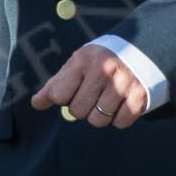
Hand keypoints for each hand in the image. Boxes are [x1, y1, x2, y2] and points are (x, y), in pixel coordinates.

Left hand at [31, 43, 148, 128]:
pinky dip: (118, 118)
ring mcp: (123, 84)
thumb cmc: (97, 63)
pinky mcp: (139, 97)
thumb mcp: (75, 66)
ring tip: (104, 98)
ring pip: (98, 121)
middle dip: (81, 107)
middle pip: (77, 112)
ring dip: (99, 115)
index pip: (58, 95)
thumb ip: (54, 85)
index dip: (62, 98)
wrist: (136, 51)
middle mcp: (103, 71)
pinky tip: (119, 102)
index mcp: (83, 61)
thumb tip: (36, 104)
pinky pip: (120, 123)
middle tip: (91, 93)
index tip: (71, 90)